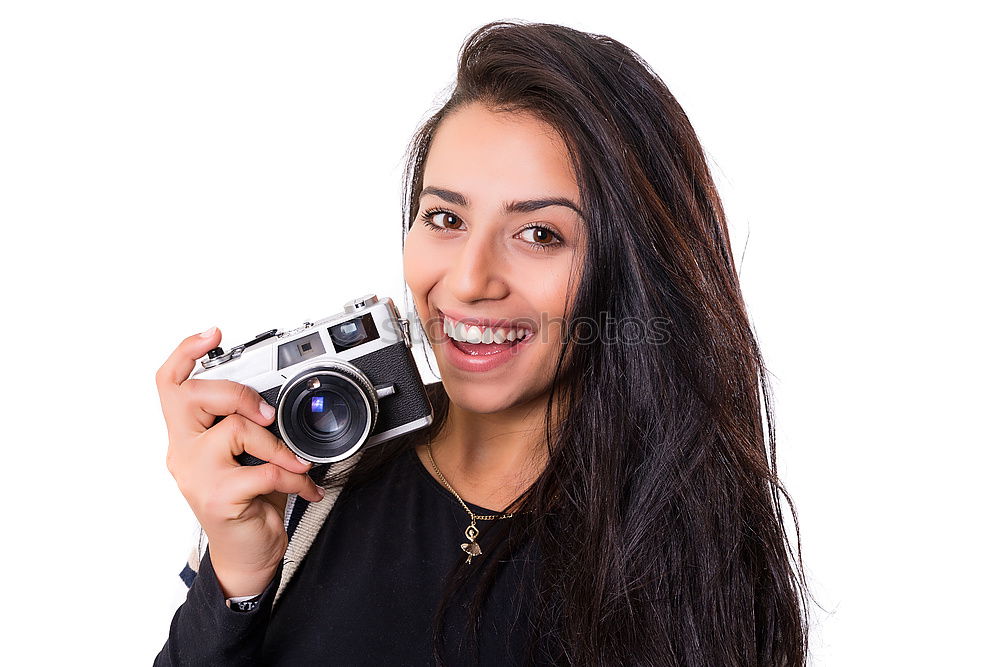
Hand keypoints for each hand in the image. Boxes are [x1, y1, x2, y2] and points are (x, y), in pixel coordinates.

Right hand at [155, 327, 324, 597]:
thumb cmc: (249, 501)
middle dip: (238, 394)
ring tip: (295, 463)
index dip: (187, 353)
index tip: (213, 334)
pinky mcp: (218, 497)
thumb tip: (278, 401)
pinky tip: (305, 486)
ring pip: (235, 430)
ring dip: (277, 445)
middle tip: (267, 415)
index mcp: (187, 436)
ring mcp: (196, 475)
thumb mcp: (249, 456)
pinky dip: (294, 476)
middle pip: (193, 395)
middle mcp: (183, 451)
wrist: (248, 554)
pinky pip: (265, 470)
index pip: (170, 384)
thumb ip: (251, 426)